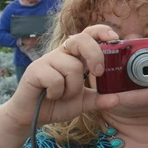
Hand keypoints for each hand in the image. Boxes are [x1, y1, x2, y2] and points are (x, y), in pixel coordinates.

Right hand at [0, 26, 120, 131]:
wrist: (30, 117)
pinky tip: (50, 95)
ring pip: (72, 66)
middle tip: (98, 73)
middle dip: (95, 55)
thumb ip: (100, 99)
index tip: (114, 38)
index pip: (88, 34)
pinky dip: (58, 92)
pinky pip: (56, 79)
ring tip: (63, 95)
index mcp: (76, 56)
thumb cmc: (57, 104)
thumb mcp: (83, 103)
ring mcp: (48, 60)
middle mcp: (62, 53)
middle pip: (81, 39)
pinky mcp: (35, 69)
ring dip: (72, 88)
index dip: (101, 31)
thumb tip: (117, 98)